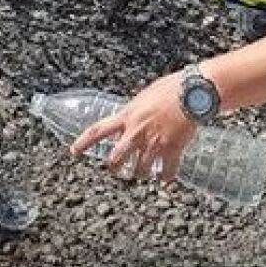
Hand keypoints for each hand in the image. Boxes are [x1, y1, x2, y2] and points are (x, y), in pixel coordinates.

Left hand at [69, 73, 195, 182]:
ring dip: (141, 173)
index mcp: (127, 116)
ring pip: (139, 171)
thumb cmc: (169, 89)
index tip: (74, 151)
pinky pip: (166, 173)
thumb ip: (133, 112)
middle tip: (118, 170)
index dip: (83, 142)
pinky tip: (166, 176)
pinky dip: (165, 177)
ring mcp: (153, 143)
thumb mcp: (142, 98)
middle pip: (116, 159)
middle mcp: (136, 133)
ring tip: (145, 173)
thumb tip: (129, 121)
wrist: (191, 92)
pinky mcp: (171, 150)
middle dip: (115, 168)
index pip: (98, 130)